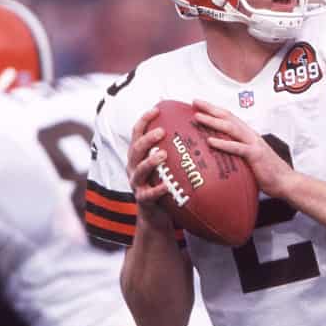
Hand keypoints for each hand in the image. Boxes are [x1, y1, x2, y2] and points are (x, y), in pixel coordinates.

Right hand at [125, 107, 171, 229]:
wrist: (156, 217)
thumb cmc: (164, 186)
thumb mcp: (166, 165)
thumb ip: (172, 149)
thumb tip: (192, 127)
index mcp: (138, 156)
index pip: (137, 134)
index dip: (144, 120)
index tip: (156, 109)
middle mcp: (133, 168)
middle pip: (136, 149)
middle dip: (147, 139)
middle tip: (162, 131)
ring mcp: (136, 184)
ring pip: (139, 170)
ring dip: (150, 162)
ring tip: (162, 155)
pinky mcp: (143, 201)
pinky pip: (148, 194)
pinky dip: (157, 190)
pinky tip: (167, 186)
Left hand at [192, 100, 295, 198]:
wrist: (285, 181)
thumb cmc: (266, 172)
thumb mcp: (248, 158)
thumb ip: (235, 153)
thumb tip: (217, 155)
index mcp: (248, 135)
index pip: (229, 117)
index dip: (214, 109)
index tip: (199, 103)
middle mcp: (250, 135)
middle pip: (228, 117)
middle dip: (210, 108)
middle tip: (195, 102)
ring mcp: (253, 144)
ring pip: (230, 128)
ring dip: (213, 122)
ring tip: (198, 117)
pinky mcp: (255, 155)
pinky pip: (237, 148)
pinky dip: (223, 144)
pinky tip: (211, 141)